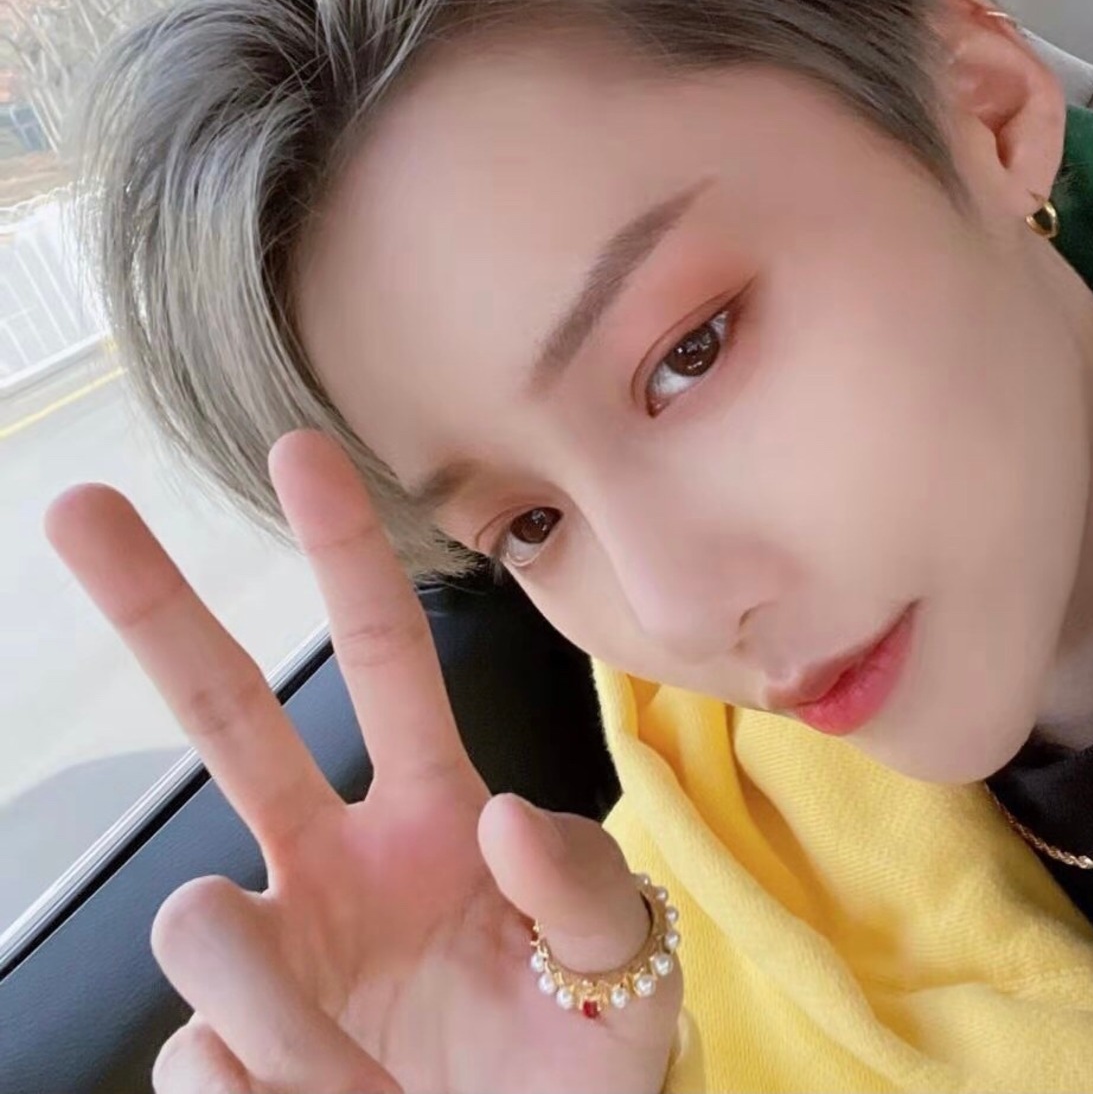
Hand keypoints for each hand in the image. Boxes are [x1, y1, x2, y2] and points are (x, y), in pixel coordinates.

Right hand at [45, 430, 680, 1092]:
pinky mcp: (231, 1061)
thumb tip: (498, 818)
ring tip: (346, 1078)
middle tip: (80, 505)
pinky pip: (200, 1061)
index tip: (300, 449)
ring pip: (195, 918)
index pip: (383, 660)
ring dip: (269, 999)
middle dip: (156, 611)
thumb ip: (585, 885)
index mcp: (431, 813)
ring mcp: (276, 957)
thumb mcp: (626, 963)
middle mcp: (334, 862)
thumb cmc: (584, 1048)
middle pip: (226, 715)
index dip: (344, 556)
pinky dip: (267, 1093)